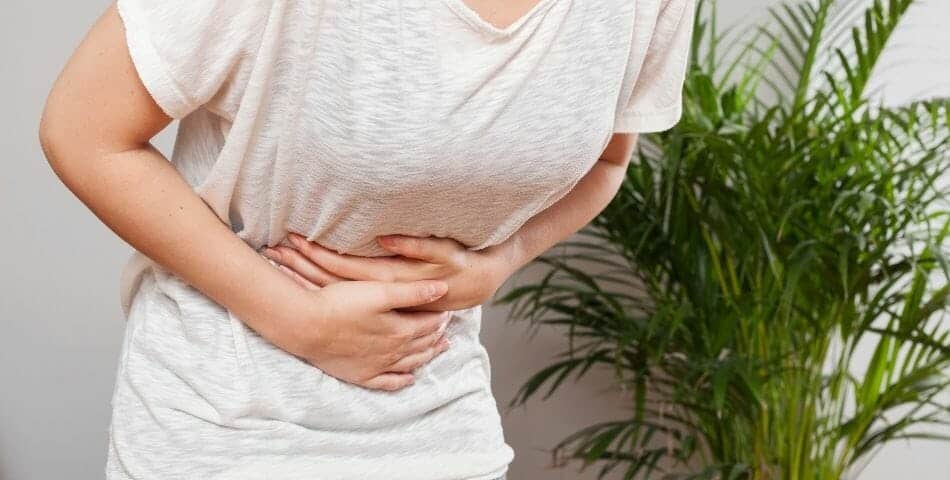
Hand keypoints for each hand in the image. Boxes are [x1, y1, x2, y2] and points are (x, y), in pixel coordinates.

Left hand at [263, 232, 519, 311]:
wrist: (472, 283)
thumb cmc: (455, 263)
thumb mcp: (440, 253)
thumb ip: (413, 246)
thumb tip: (383, 239)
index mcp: (388, 281)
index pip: (344, 266)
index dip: (318, 253)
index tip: (293, 237)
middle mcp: (378, 296)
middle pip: (330, 280)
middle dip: (301, 264)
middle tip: (273, 248)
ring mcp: (376, 305)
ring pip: (332, 291)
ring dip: (304, 275)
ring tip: (277, 259)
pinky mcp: (379, 309)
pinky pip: (342, 301)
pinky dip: (319, 289)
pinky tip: (300, 280)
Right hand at [273, 277, 453, 390]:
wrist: (307, 326)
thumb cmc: (341, 303)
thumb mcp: (380, 291)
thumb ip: (413, 292)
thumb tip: (443, 289)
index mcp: (401, 330)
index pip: (429, 323)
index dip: (440, 315)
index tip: (448, 309)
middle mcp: (394, 352)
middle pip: (423, 343)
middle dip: (437, 334)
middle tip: (447, 328)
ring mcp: (378, 366)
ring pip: (411, 363)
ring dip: (427, 355)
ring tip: (439, 348)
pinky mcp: (361, 375)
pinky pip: (388, 382)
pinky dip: (402, 381)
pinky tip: (409, 379)